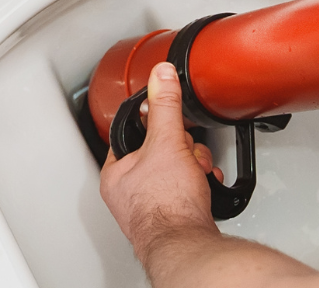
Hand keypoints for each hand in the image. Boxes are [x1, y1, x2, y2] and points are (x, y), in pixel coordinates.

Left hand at [100, 63, 221, 261]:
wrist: (187, 243)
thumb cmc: (166, 205)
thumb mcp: (167, 141)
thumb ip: (165, 105)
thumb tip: (161, 76)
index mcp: (116, 173)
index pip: (133, 134)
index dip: (155, 126)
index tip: (167, 124)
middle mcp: (128, 192)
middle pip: (159, 150)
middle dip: (182, 149)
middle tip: (186, 156)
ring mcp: (150, 206)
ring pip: (175, 169)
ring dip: (193, 166)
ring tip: (196, 174)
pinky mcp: (171, 217)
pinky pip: (185, 189)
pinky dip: (198, 185)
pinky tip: (202, 187)